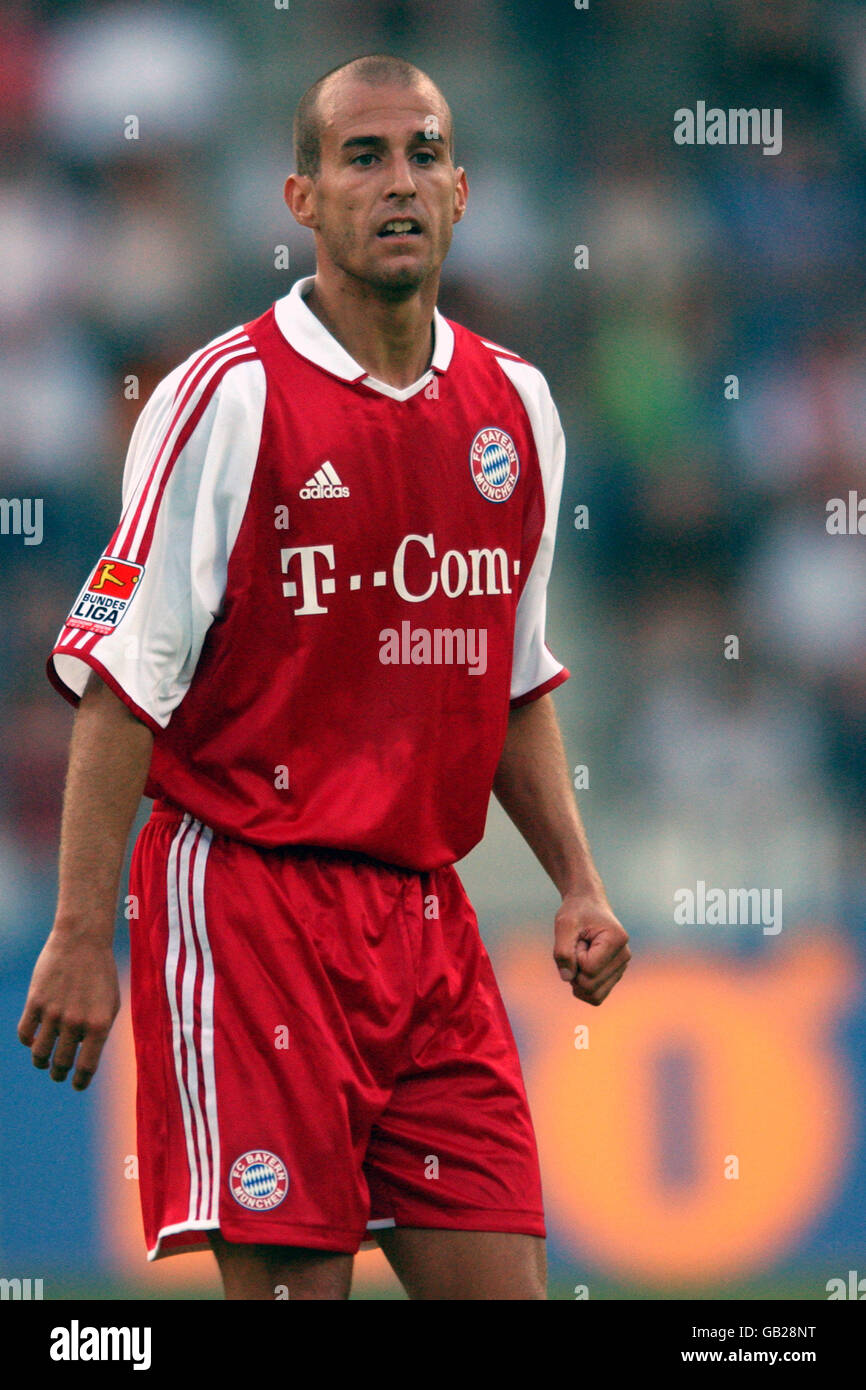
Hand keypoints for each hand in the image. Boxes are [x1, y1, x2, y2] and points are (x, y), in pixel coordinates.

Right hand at [17, 928, 119, 1089]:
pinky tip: (33, 1040)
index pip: (86, 1067)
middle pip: (60, 1063)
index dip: (80, 1082)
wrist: (82, 941)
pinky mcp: (35, 1001)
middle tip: (58, 1074)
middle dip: (58, 1073)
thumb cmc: (101, 973)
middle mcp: (76, 1022)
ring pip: (39, 1053)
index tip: (76, 1086)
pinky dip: (28, 1041)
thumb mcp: (111, 1003)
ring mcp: (53, 1012)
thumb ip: (100, 1031)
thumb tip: (84, 1057)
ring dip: (41, 1062)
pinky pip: (24, 1033)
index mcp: (99, 1025)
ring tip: (44, 1062)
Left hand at [553, 891, 629, 1004]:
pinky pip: (597, 996)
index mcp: (616, 940)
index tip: (577, 938)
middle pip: (591, 986)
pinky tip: (581, 966)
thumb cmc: (576, 912)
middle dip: (575, 970)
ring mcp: (621, 968)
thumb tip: (567, 978)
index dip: (574, 957)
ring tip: (580, 955)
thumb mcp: (564, 924)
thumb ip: (562, 951)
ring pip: (595, 995)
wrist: (587, 904)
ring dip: (578, 979)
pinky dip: (583, 986)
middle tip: (577, 947)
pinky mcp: (615, 975)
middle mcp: (624, 956)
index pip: (589, 968)